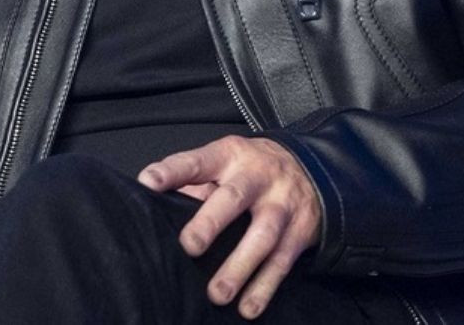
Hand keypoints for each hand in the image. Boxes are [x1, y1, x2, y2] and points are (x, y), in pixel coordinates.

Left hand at [137, 135, 321, 319]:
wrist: (314, 169)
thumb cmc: (253, 169)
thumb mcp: (227, 161)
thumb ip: (196, 182)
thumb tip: (158, 205)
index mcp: (231, 156)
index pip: (198, 162)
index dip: (173, 171)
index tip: (149, 183)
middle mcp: (258, 177)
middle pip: (234, 198)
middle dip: (211, 223)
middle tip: (190, 245)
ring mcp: (282, 205)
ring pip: (262, 236)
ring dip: (239, 267)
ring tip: (217, 293)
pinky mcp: (299, 233)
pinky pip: (281, 262)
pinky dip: (264, 287)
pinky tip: (248, 307)